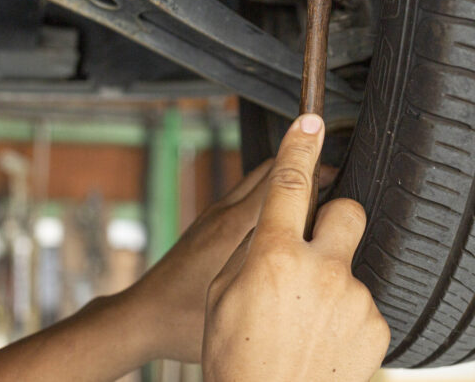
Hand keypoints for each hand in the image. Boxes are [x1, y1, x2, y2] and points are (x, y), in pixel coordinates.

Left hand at [130, 154, 336, 362]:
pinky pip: (244, 196)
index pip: (279, 180)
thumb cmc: (182, 320)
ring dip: (284, 181)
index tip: (331, 154)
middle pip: (270, 171)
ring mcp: (214, 216)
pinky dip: (267, 195)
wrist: (141, 318)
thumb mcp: (238, 302)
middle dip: (302, 167)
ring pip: (257, 181)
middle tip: (333, 176)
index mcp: (235, 228)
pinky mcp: (208, 224)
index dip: (307, 163)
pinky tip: (281, 220)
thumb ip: (276, 279)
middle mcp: (225, 214)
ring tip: (312, 195)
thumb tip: (312, 265)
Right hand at [202, 114, 389, 381]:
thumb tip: (275, 223)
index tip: (311, 123)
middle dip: (336, 217)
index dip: (301, 146)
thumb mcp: (221, 296)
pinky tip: (323, 343)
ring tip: (305, 325)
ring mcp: (354, 300)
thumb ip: (251, 249)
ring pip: (350, 268)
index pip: (290, 183)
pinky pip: (362, 305)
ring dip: (332, 285)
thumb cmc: (235, 358)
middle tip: (318, 244)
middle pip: (348, 211)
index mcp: (274, 257)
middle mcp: (322, 271)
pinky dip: (345, 318)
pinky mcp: (376, 327)